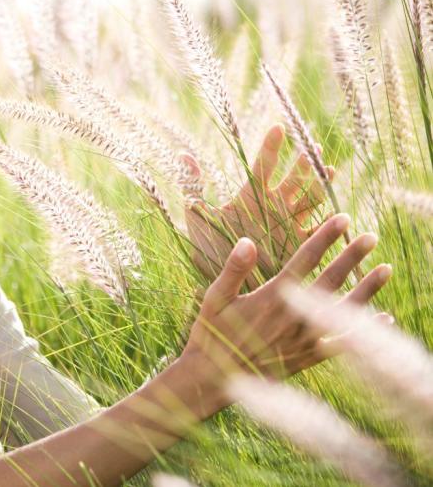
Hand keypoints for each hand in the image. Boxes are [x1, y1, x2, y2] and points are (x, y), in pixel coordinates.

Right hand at [180, 213, 390, 403]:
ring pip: (343, 311)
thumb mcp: (214, 297)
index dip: (324, 238)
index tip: (342, 219)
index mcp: (272, 297)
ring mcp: (303, 339)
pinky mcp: (307, 359)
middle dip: (352, 256)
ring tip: (386, 269)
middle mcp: (293, 317)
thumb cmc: (211, 334)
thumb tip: (247, 241)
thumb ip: (234, 269)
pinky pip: (343, 345)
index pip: (304, 260)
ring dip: (367, 289)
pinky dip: (363, 332)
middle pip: (330, 280)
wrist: (213, 379)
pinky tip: (383, 319)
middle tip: (372, 236)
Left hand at [184, 125, 334, 288]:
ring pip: (311, 197)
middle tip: (313, 147)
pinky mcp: (299, 243)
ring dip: (321, 184)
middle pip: (295, 177)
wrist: (220, 279)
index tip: (278, 127)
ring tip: (329, 168)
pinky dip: (330, 223)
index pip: (263, 165)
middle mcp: (274, 204)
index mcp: (252, 194)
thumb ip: (193, 186)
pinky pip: (319, 230)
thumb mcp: (198, 215)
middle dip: (305, 162)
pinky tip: (340, 215)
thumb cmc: (208, 247)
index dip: (271, 147)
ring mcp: (289, 222)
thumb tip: (182, 155)